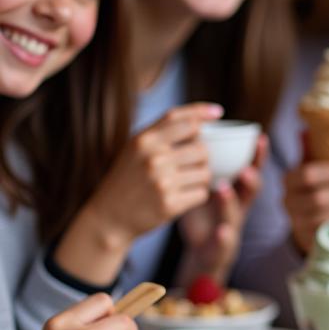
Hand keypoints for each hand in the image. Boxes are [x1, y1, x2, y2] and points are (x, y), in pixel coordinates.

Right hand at [84, 103, 221, 247]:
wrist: (109, 216)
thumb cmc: (128, 178)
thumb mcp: (135, 149)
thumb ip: (161, 133)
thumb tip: (200, 120)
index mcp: (144, 141)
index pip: (183, 120)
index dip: (202, 112)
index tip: (218, 112)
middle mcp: (153, 158)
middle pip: (202, 149)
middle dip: (202, 157)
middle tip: (190, 166)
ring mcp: (162, 182)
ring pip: (206, 172)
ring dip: (201, 178)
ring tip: (184, 182)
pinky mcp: (170, 204)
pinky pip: (202, 193)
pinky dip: (197, 195)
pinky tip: (182, 196)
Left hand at [178, 134, 267, 283]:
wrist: (200, 251)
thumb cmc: (201, 213)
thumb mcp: (203, 186)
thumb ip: (204, 165)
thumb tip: (194, 128)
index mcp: (235, 189)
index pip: (250, 168)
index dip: (258, 155)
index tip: (260, 138)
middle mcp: (238, 206)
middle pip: (252, 191)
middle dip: (252, 178)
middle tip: (245, 166)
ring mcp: (232, 227)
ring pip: (236, 214)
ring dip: (231, 201)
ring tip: (223, 189)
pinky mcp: (222, 248)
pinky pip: (225, 242)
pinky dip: (225, 236)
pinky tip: (222, 230)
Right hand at [284, 138, 328, 253]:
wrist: (308, 222)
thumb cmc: (316, 187)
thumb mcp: (313, 166)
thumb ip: (311, 150)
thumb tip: (307, 130)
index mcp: (289, 180)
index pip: (309, 174)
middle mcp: (288, 203)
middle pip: (319, 198)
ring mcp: (298, 224)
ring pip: (327, 217)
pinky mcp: (310, 241)